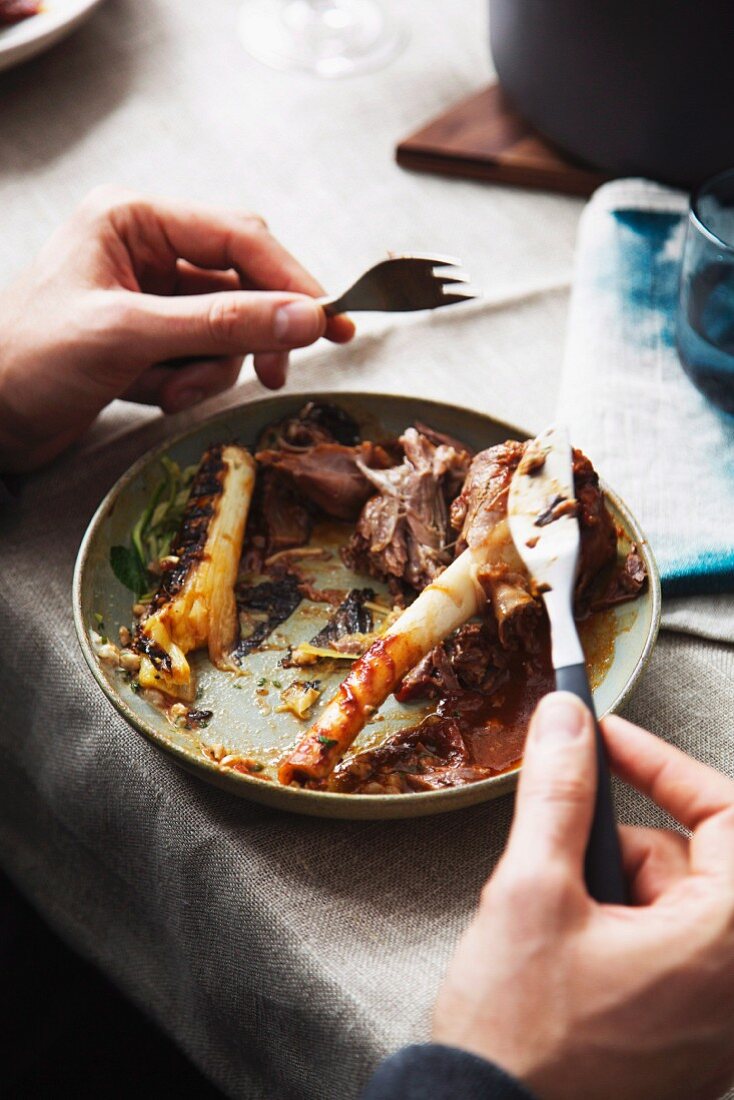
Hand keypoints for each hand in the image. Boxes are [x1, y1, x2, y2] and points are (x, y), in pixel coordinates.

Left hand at [0, 186, 353, 471]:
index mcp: (133, 218)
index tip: (328, 322)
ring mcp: (150, 295)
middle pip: (241, 281)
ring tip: (171, 393)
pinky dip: (190, 382)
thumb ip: (221, 325)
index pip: (239, 236)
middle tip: (275, 372)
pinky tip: (155, 397)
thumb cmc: (27, 361)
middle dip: (249, 332)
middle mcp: (146, 249)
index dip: (289, 280)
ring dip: (210, 368)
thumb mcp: (129, 336)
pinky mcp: (151, 337)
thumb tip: (304, 318)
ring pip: (227, 326)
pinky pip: (203, 354)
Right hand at [433, 692, 733, 1099]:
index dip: (661, 764)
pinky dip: (616, 931)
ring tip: (550, 924)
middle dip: (617, 847)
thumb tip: (567, 722)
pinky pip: (667, 952)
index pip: (728, 814)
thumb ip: (559, 793)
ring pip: (674, 906)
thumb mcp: (533, 890)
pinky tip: (565, 958)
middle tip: (556, 860)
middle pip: (694, 863)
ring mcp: (716, 1020)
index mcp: (727, 945)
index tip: (608, 739)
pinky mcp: (688, 1041)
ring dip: (610, 892)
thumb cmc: (519, 1038)